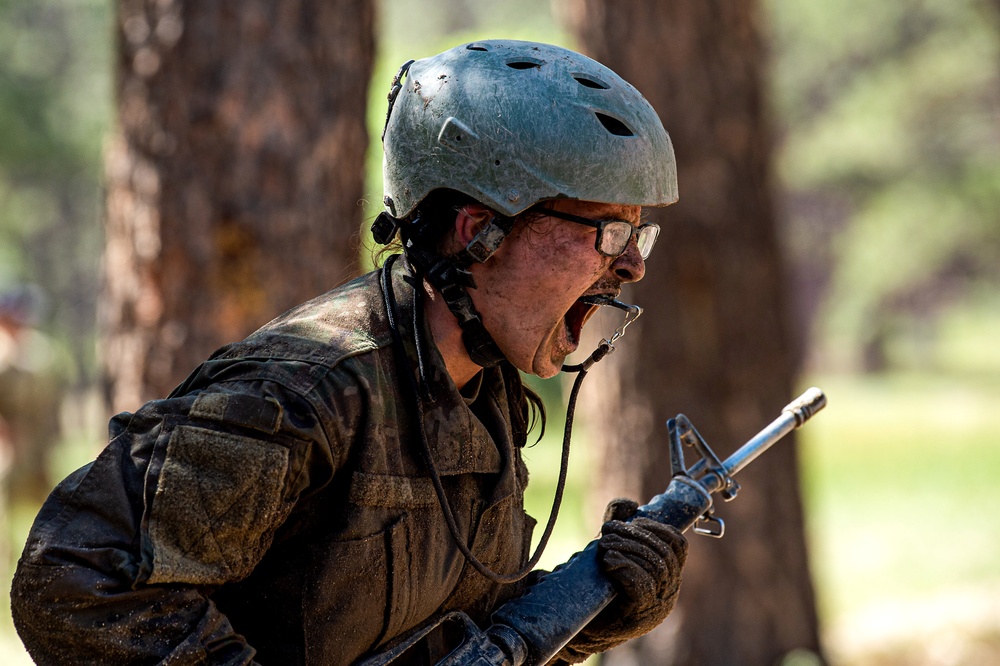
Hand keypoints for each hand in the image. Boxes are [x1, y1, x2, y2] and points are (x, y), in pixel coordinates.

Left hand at [554, 498, 687, 663]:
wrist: (587, 627)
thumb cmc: (603, 589)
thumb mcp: (613, 552)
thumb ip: (621, 526)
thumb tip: (628, 504)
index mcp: (668, 575)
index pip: (679, 545)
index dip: (660, 527)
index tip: (636, 520)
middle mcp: (668, 590)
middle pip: (663, 553)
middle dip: (635, 535)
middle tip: (608, 530)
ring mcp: (657, 604)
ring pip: (654, 566)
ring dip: (627, 548)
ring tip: (605, 544)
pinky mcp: (641, 613)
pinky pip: (643, 584)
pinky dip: (625, 566)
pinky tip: (609, 561)